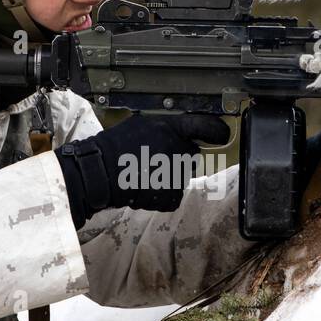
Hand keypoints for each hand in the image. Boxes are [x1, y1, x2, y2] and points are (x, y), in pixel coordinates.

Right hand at [54, 113, 229, 227]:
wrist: (98, 173)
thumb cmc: (113, 147)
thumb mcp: (139, 124)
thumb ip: (163, 128)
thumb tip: (179, 133)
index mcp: (170, 128)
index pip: (203, 126)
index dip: (215, 130)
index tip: (222, 134)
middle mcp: (178, 149)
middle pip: (190, 155)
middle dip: (177, 158)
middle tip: (153, 160)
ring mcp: (176, 174)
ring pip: (180, 176)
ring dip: (167, 177)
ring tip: (142, 174)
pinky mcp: (171, 195)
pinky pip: (173, 196)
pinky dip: (161, 196)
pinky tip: (143, 188)